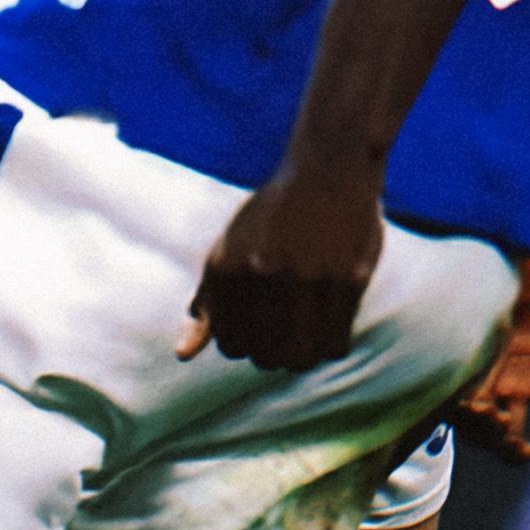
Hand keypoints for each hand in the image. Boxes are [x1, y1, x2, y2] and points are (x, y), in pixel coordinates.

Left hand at [184, 159, 384, 371]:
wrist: (327, 170)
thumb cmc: (273, 218)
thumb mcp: (228, 250)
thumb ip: (208, 303)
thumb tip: (183, 355)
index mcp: (226, 267)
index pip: (230, 346)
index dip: (247, 344)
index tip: (260, 326)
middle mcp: (262, 273)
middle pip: (265, 359)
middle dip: (276, 354)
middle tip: (288, 329)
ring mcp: (306, 277)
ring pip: (301, 359)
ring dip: (305, 355)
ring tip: (309, 333)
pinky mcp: (347, 280)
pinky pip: (336, 346)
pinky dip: (333, 345)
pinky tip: (331, 323)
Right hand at [455, 231, 529, 486]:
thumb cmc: (529, 249)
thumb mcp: (486, 272)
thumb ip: (462, 287)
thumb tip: (424, 278)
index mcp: (474, 342)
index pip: (453, 387)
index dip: (455, 405)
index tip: (465, 408)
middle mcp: (497, 366)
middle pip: (477, 416)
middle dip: (481, 430)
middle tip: (495, 425)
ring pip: (512, 429)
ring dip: (510, 447)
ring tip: (519, 450)